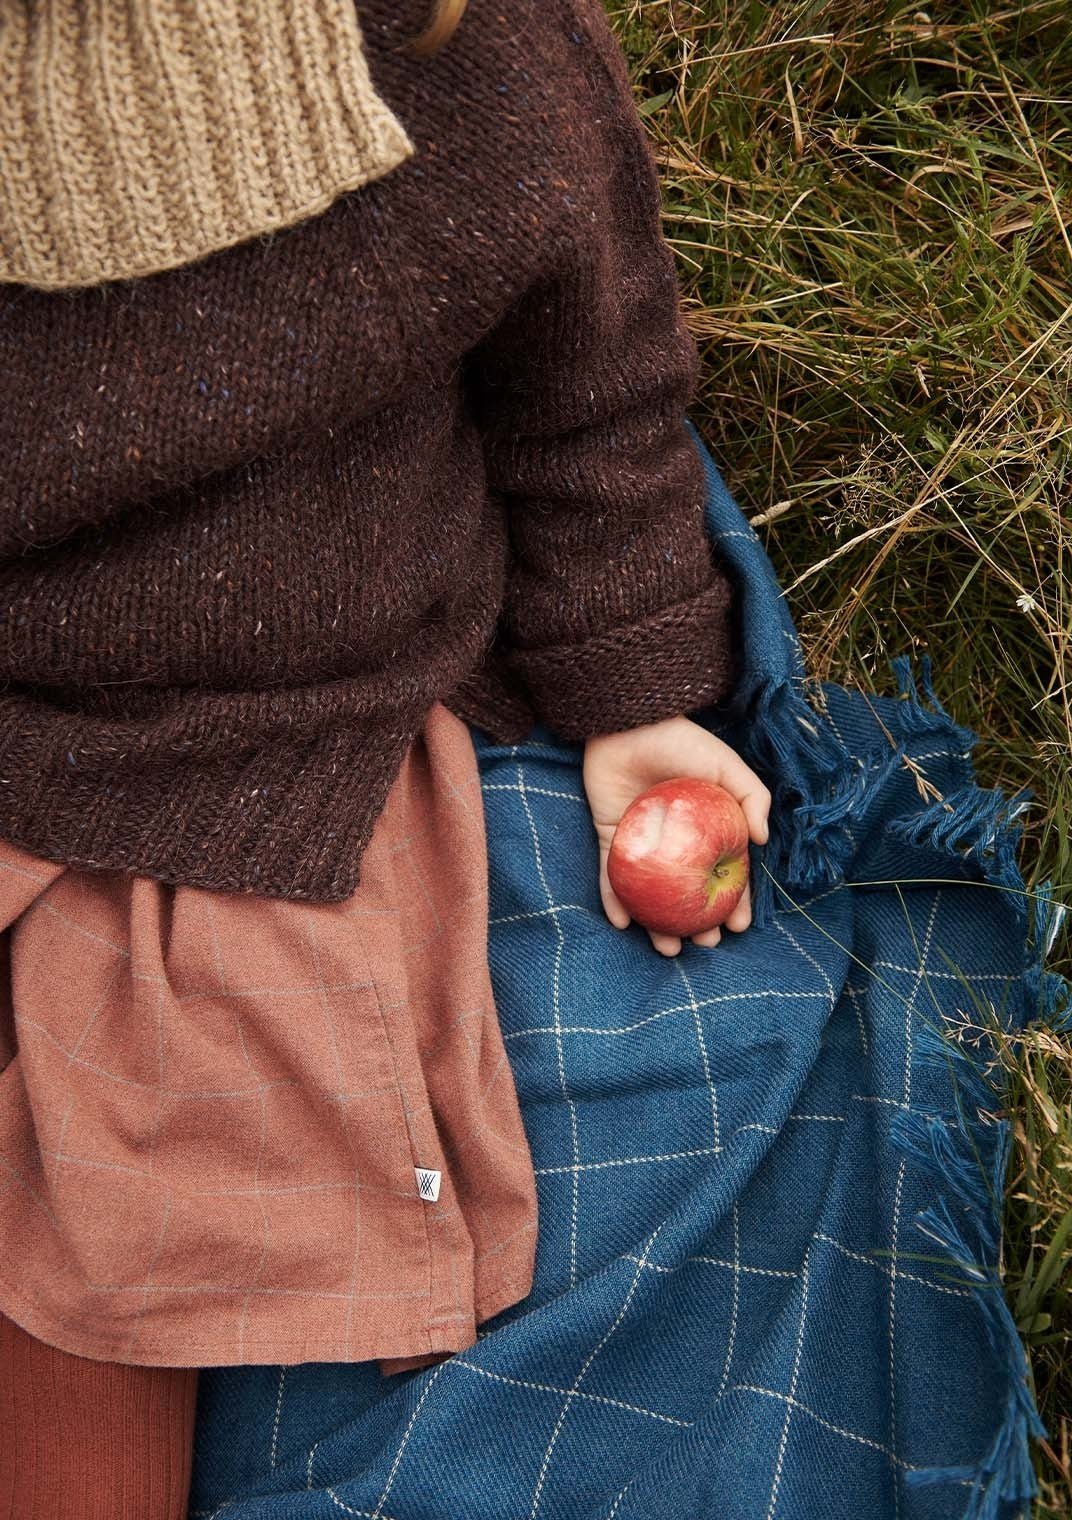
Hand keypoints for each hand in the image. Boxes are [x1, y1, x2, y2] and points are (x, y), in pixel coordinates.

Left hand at [582, 714, 770, 956]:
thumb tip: (763, 841)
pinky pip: (611, 875)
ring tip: (668, 948)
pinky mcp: (611, 837)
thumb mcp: (726, 766)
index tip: (738, 926)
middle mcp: (677, 841)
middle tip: (704, 942)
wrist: (627, 722)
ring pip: (652, 893)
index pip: (725, 873)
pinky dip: (614, 899)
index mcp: (708, 828)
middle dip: (698, 923)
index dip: (735, 901)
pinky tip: (622, 922)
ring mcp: (643, 843)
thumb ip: (752, 798)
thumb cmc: (682, 741)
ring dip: (657, 925)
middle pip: (688, 892)